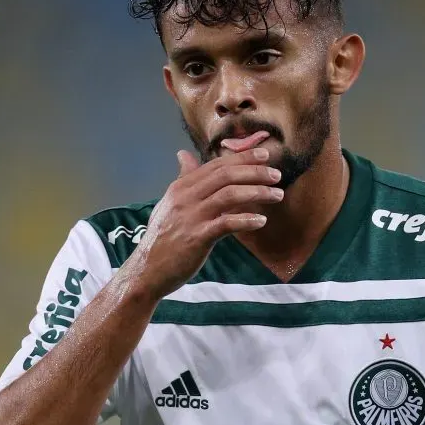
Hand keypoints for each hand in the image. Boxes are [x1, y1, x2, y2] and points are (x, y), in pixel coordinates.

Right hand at [127, 147, 283, 299]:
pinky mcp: (198, 237)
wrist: (147, 270)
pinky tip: (261, 220)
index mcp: (181, 187)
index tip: (265, 155)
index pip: (216, 165)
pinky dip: (246, 220)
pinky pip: (227, 223)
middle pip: (226, 175)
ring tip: (277, 195)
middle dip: (255, 171)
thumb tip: (183, 154)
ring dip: (257, 193)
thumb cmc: (163, 238)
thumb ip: (183, 179)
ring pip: (230, 195)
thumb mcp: (170, 203)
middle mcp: (185, 197)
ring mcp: (192, 217)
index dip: (243, 158)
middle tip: (277, 174)